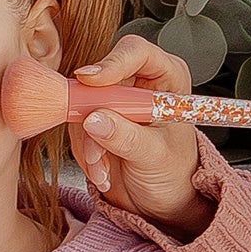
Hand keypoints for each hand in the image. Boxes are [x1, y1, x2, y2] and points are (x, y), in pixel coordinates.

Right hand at [65, 36, 212, 235]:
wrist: (163, 199)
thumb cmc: (174, 173)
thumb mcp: (155, 157)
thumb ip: (127, 138)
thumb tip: (96, 120)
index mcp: (167, 77)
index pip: (136, 52)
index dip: (112, 63)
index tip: (91, 81)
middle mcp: (140, 82)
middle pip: (101, 78)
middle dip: (94, 118)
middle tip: (97, 149)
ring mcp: (115, 99)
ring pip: (82, 104)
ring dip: (87, 142)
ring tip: (104, 168)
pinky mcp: (96, 118)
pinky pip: (76, 125)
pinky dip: (83, 150)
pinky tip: (100, 169)